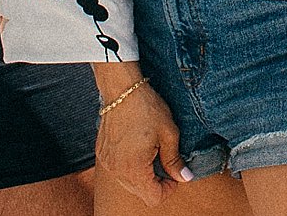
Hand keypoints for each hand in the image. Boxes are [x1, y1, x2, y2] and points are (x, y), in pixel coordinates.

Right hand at [94, 71, 188, 204]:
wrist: (122, 88)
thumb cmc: (147, 108)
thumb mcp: (169, 133)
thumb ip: (175, 161)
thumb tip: (185, 178)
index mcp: (135, 169)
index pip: (153, 198)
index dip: (168, 189)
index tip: (174, 172)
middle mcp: (117, 170)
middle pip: (140, 193)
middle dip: (155, 182)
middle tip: (165, 160)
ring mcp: (107, 163)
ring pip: (128, 182)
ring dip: (142, 175)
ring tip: (151, 152)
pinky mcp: (102, 153)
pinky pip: (118, 169)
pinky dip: (129, 165)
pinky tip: (137, 146)